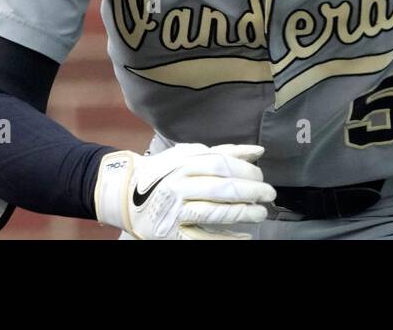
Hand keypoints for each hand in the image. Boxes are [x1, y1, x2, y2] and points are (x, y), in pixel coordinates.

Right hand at [93, 143, 276, 238]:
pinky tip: (244, 237)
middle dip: (251, 191)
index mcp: (182, 164)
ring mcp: (173, 211)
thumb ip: (221, 153)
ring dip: (243, 213)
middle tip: (269, 194)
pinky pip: (203, 239)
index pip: (221, 164)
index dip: (246, 171)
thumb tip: (257, 152)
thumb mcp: (187, 156)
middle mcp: (177, 186)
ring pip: (215, 212)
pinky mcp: (170, 234)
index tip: (262, 176)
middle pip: (222, 188)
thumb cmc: (163, 174)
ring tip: (260, 213)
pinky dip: (227, 238)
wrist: (123, 196)